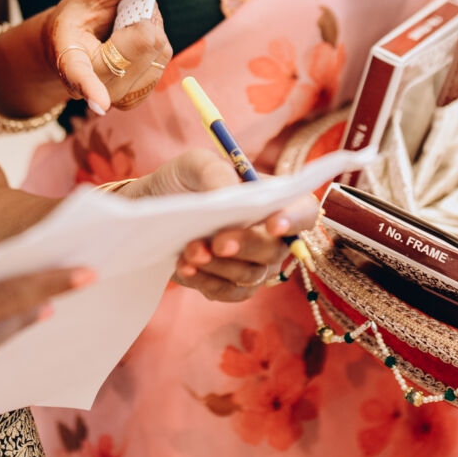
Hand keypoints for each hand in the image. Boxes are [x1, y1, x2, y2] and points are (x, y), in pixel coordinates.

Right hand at [46, 0, 171, 114]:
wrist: (68, 49)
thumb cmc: (77, 19)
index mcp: (70, 59)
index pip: (80, 75)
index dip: (90, 88)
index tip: (100, 103)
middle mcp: (94, 85)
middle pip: (145, 45)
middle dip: (145, 17)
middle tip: (126, 8)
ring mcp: (117, 97)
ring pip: (159, 51)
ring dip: (152, 29)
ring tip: (127, 24)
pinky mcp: (136, 98)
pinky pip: (162, 59)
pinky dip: (155, 42)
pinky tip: (136, 38)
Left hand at [128, 149, 319, 302]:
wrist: (153, 208)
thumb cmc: (184, 180)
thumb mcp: (194, 164)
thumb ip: (215, 172)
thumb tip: (230, 194)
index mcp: (273, 197)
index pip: (303, 211)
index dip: (294, 220)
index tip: (273, 225)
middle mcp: (271, 234)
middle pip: (275, 250)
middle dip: (246, 246)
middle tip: (217, 242)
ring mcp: (254, 263)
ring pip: (251, 275)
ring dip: (219, 265)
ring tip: (190, 250)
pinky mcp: (232, 285)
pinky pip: (229, 292)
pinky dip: (207, 281)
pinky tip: (185, 267)